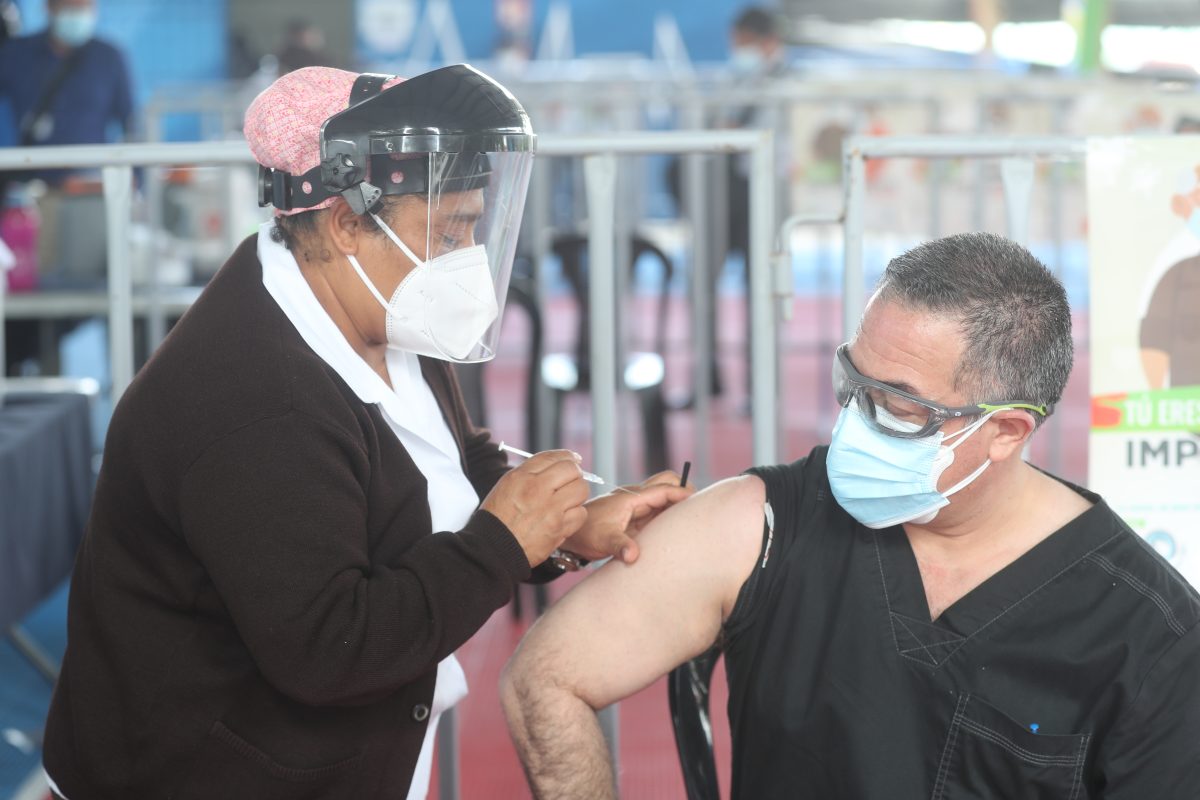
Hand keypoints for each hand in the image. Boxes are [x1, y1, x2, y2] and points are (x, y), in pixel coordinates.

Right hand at [481, 450, 589, 566]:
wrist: (494, 549)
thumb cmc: (498, 519)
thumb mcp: (507, 486)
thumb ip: (530, 473)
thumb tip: (555, 466)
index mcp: (522, 477)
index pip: (552, 456)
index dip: (567, 456)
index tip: (573, 460)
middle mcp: (537, 489)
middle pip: (572, 470)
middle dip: (575, 474)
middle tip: (572, 481)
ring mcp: (550, 509)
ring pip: (581, 489)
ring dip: (578, 494)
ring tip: (569, 500)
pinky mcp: (559, 528)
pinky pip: (581, 513)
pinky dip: (577, 514)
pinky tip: (566, 517)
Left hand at [561, 470, 693, 564]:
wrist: (572, 535)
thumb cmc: (586, 533)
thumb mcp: (603, 541)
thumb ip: (620, 546)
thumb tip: (633, 556)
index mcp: (631, 498)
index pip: (662, 489)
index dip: (681, 493)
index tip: (697, 501)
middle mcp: (636, 498)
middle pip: (665, 483)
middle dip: (682, 490)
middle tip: (696, 508)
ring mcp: (636, 507)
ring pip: (663, 496)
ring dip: (676, 503)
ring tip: (690, 520)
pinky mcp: (636, 517)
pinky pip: (658, 510)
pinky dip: (669, 514)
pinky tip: (674, 530)